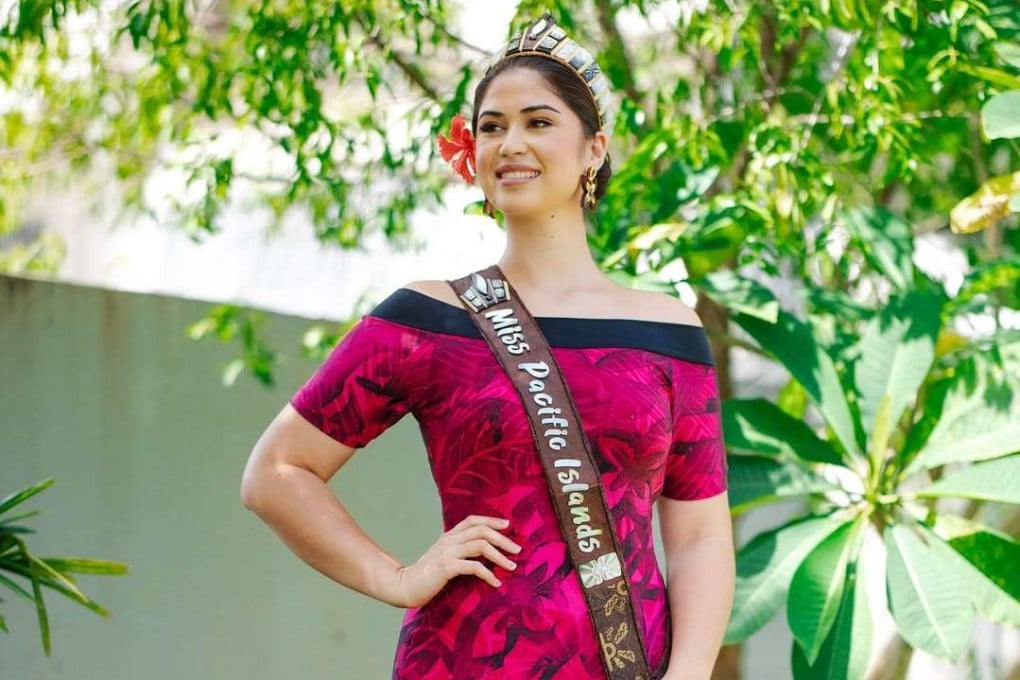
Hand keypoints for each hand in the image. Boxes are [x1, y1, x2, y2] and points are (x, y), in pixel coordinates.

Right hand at [390, 515, 520, 607]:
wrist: (405, 586)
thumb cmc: (427, 575)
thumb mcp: (444, 557)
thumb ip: (459, 551)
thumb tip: (484, 553)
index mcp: (449, 536)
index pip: (472, 520)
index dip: (491, 520)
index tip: (508, 526)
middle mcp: (449, 540)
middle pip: (481, 530)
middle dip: (503, 539)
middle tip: (517, 550)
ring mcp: (447, 552)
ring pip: (480, 545)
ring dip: (500, 556)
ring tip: (512, 566)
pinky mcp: (446, 567)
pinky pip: (474, 566)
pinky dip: (488, 574)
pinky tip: (496, 582)